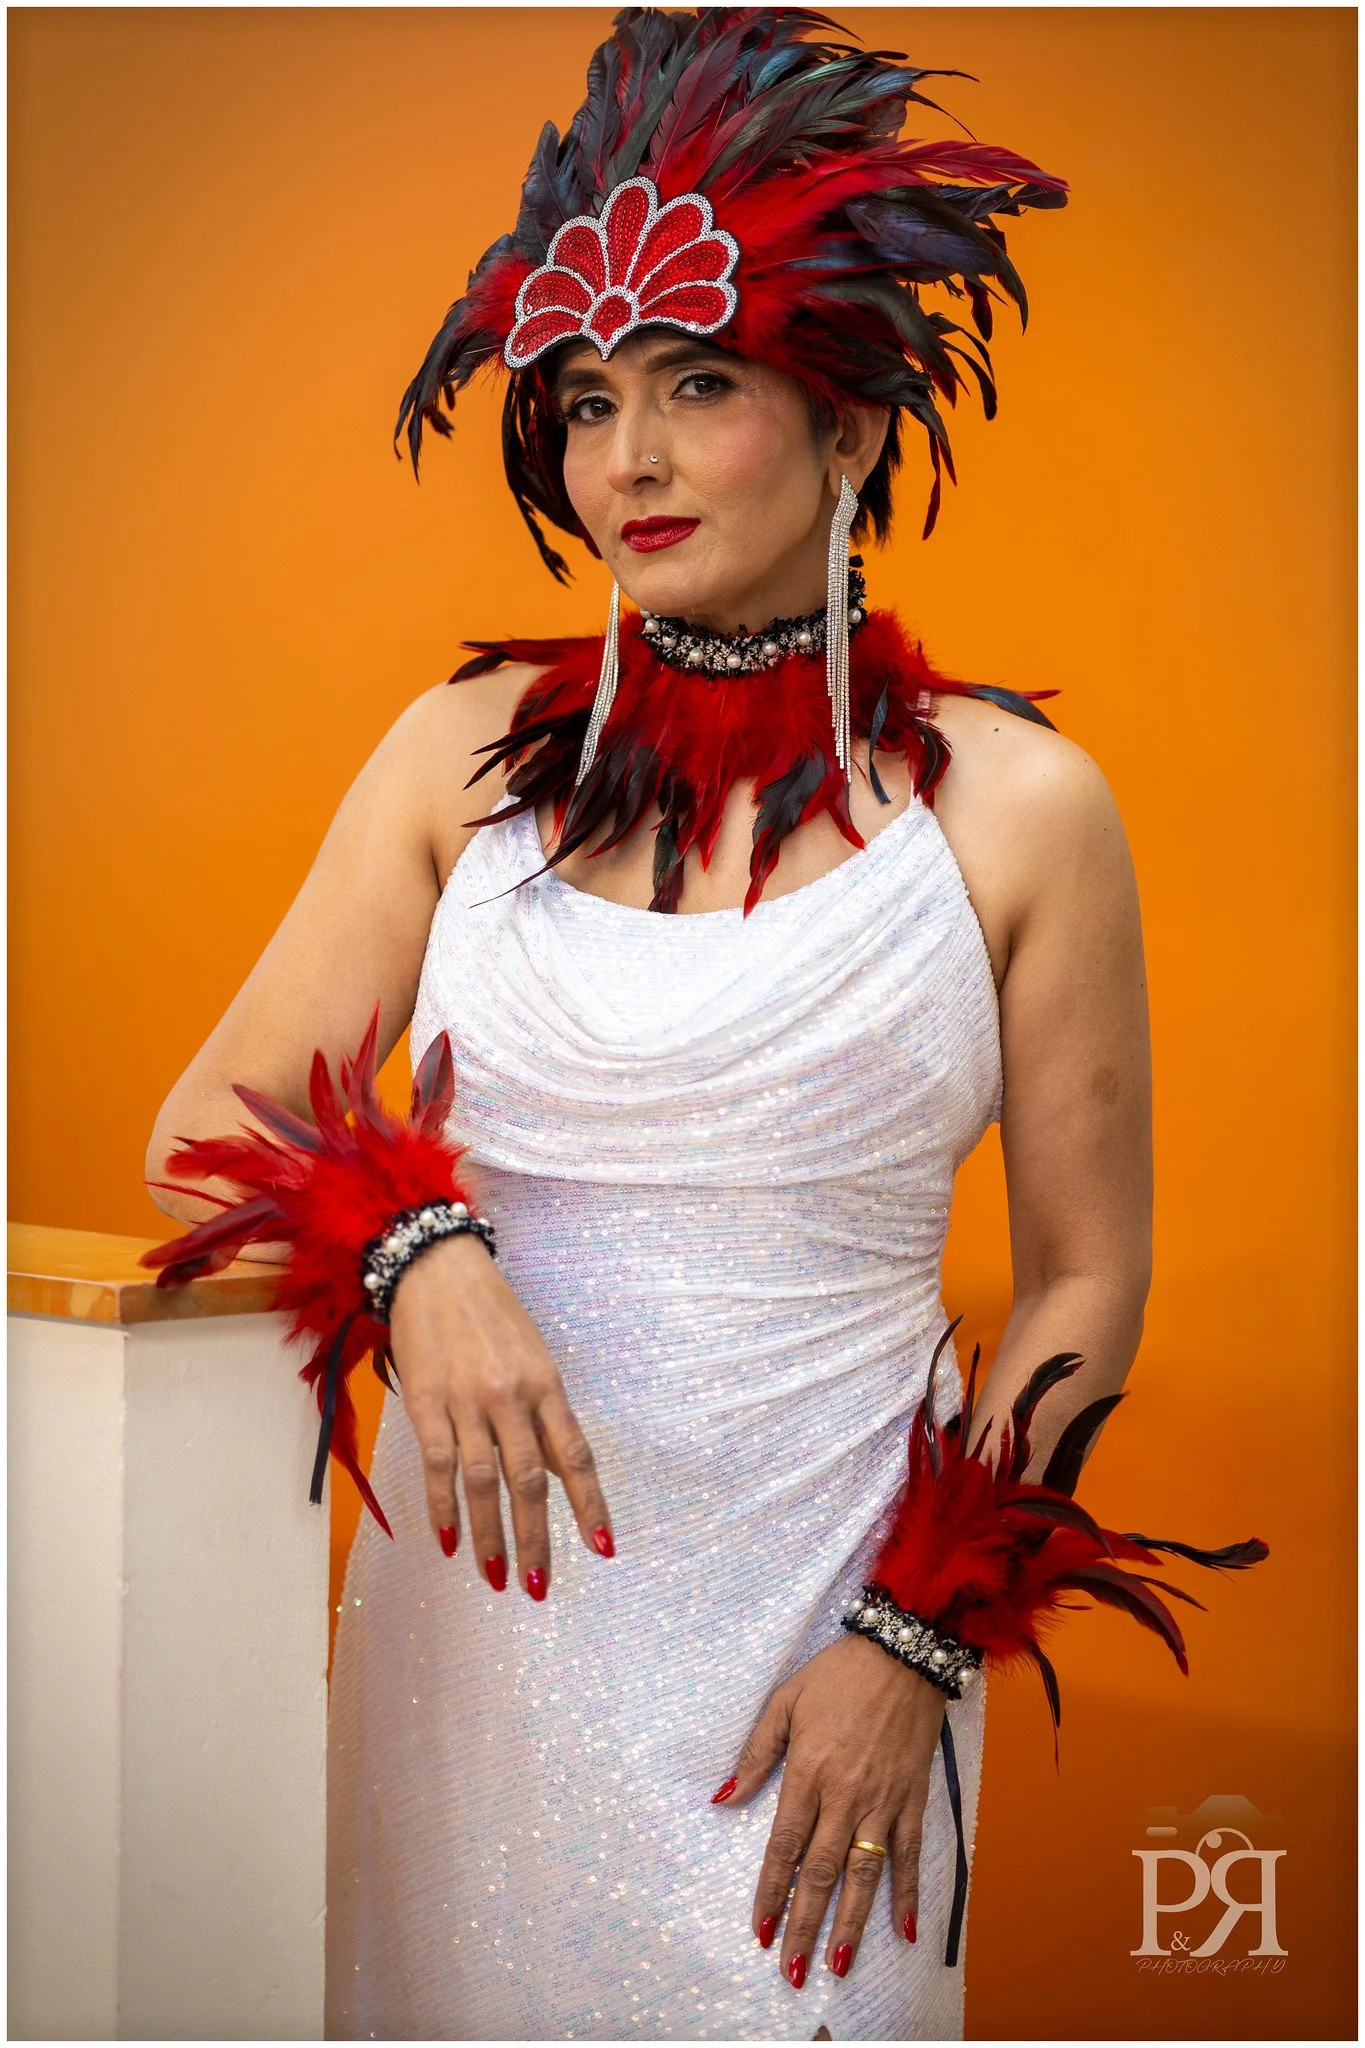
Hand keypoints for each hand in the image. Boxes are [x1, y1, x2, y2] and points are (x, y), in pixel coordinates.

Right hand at [387, 1232, 613, 1595]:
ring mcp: (466, 1400)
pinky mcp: (425, 1402)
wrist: (435, 1267)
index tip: (602, 1549)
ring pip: (481, 1482)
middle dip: (535, 1539)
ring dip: (490, 1536)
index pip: (575, 1456)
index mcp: (546, 1384)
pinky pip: (437, 1465)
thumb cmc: (491, 1314)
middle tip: (538, 1586)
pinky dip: (442, 1508)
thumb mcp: (534, 1357)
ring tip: (497, 1578)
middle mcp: (511, 1396)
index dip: (590, 1505)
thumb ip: (545, 1417)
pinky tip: (449, 1542)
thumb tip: (561, 1474)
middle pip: (528, 1481)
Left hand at [712, 1633, 944, 1985]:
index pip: (785, 1847)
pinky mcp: (912, 1799)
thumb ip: (756, 1753)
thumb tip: (723, 1798)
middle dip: (804, 1924)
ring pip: (865, 1876)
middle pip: (821, 1873)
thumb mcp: (785, 1701)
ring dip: (851, 1924)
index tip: (760, 1930)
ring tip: (838, 1965)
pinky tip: (904, 1930)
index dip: (771, 1892)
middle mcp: (846, 1797)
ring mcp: (883, 1802)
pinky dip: (907, 1894)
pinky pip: (910, 1856)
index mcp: (809, 1773)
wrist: (903, 1652)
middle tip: (792, 1970)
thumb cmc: (838, 1673)